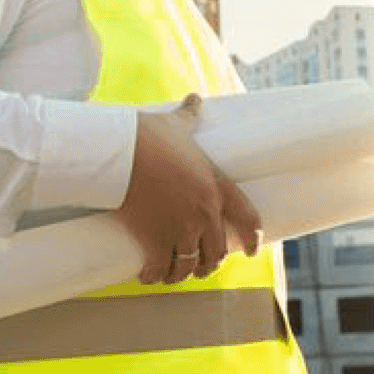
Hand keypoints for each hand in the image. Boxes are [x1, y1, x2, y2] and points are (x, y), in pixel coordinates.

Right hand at [115, 94, 262, 285]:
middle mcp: (204, 212)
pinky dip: (153, 276)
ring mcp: (181, 228)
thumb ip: (189, 116)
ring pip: (190, 265)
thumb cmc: (148, 135)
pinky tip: (148, 276)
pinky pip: (160, 269)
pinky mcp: (155, 240)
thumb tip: (194, 97)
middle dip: (210, 262)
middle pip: (217, 251)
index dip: (252, 237)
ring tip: (174, 274)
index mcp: (216, 185)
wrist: (121, 152)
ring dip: (182, 274)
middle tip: (201, 266)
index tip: (250, 250)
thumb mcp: (176, 125)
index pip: (248, 217)